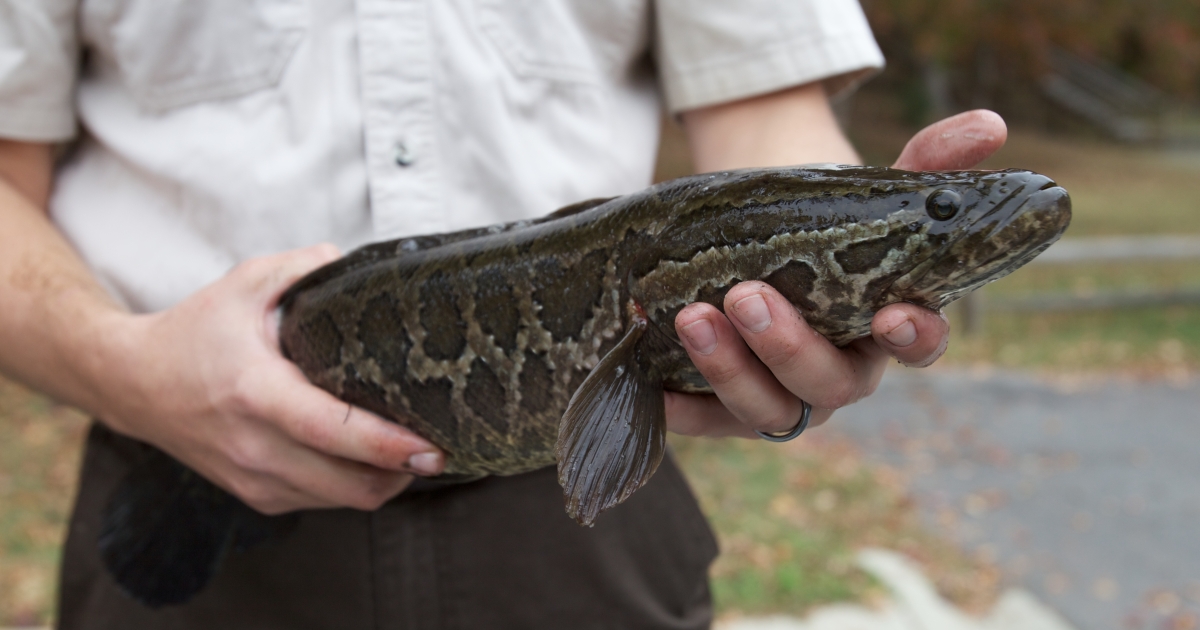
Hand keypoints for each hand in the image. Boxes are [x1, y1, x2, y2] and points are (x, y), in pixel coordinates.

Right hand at [94, 244, 444, 513]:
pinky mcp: (256, 496)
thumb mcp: (244, 283)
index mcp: (257, 392)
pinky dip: (351, 487)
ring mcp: (254, 478)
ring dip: (382, 483)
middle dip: (403, 474)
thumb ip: (303, 267)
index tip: (431, 446)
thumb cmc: (194, 332)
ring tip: (408, 453)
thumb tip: (353, 261)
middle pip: (351, 485)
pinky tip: (366, 459)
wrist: (133, 383)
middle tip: (437, 449)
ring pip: (342, 500)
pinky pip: (322, 502)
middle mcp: (255, 446)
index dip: (388, 445)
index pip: (333, 432)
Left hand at [667, 110, 1007, 437]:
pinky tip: (658, 385)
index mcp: (886, 328)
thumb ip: (926, 161)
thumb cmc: (822, 230)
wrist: (755, 249)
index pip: (917, 347)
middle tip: (746, 296)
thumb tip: (989, 125)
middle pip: (829, 385)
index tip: (894, 315)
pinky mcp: (728, 411)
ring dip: (730, 370)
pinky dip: (686, 410)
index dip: (912, 338)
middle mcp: (840, 374)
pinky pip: (710, 424)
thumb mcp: (869, 192)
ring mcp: (785, 398)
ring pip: (768, 410)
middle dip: (787, 346)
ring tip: (691, 317)